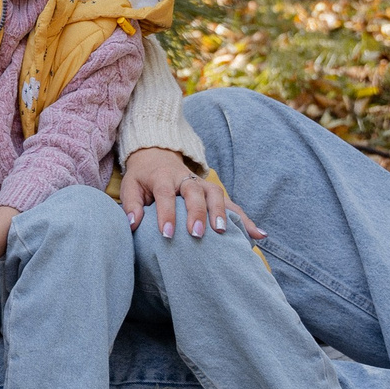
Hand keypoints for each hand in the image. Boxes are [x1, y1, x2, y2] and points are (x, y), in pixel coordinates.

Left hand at [118, 147, 261, 241]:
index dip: (166, 214)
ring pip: (217, 194)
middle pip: (195, 192)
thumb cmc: (143, 176)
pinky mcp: (213, 191)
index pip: (166, 194)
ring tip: (225, 232)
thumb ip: (131, 204)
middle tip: (198, 234)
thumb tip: (132, 225)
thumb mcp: (130, 186)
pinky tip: (258, 234)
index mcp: (163, 177)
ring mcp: (202, 184)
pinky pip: (232, 204)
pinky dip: (245, 219)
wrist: (158, 154)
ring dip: (222, 212)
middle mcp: (185, 178)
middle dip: (198, 213)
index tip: (167, 234)